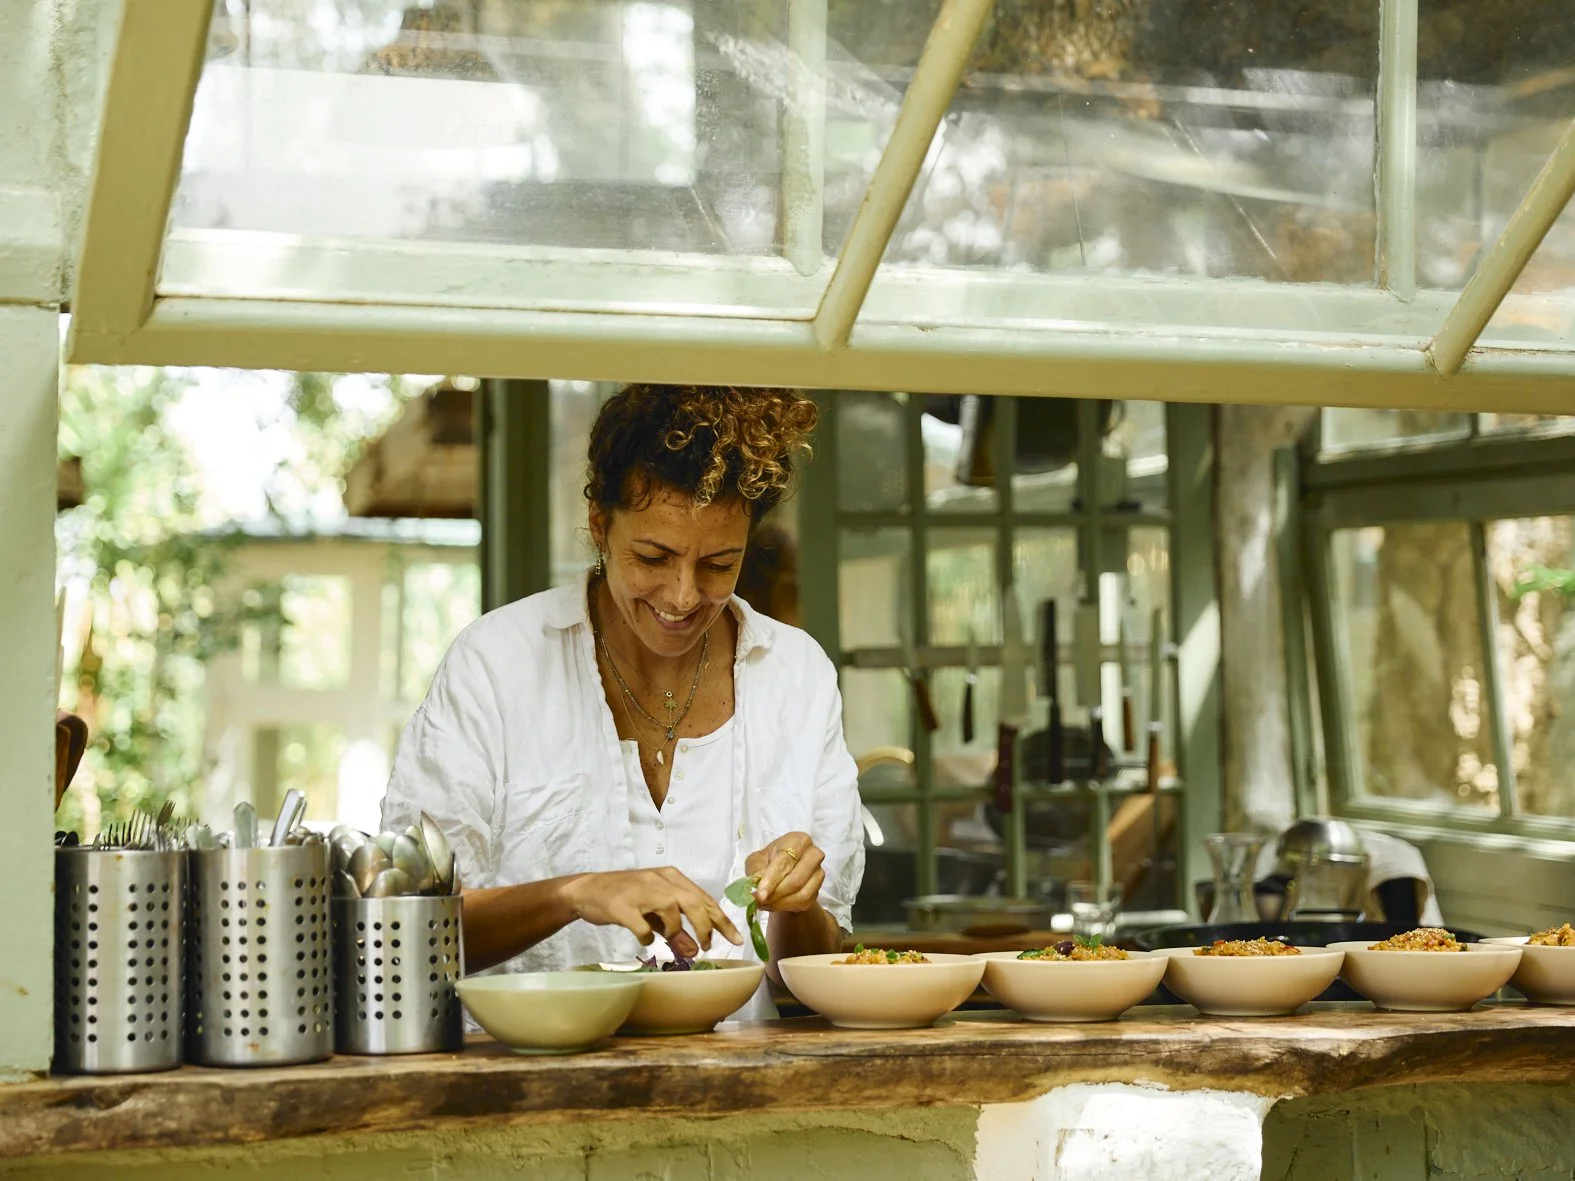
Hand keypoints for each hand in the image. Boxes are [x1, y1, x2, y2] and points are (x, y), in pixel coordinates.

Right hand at [558, 868, 741, 957]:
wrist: (587, 890)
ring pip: (671, 911)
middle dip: (705, 928)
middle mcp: (660, 879)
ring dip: (675, 931)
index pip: (705, 899)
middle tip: (707, 947)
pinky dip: (646, 936)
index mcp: (671, 877)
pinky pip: (643, 926)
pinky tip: (643, 938)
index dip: (722, 921)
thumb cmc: (626, 898)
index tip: (737, 939)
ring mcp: (641, 890)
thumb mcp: (655, 912)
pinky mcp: (623, 905)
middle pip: (693, 903)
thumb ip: (676, 929)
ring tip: (669, 940)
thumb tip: (696, 950)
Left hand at [745, 832, 825, 913]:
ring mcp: (818, 873)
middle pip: (796, 879)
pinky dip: (786, 907)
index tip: (760, 894)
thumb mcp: (757, 860)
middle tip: (759, 901)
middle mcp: (813, 855)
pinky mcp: (818, 890)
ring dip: (780, 903)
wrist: (783, 873)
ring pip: (801, 894)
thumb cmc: (769, 861)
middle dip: (775, 894)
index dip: (771, 879)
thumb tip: (756, 883)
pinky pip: (804, 903)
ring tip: (764, 903)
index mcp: (798, 841)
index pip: (785, 861)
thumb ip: (756, 870)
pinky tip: (774, 905)